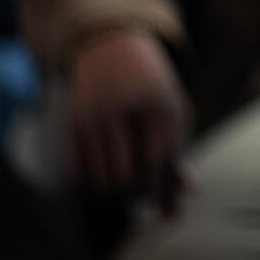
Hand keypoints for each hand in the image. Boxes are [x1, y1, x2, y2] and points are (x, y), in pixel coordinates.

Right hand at [65, 27, 192, 213]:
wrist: (112, 48)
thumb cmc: (152, 89)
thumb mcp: (172, 110)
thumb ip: (178, 152)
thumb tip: (186, 195)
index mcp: (158, 104)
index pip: (158, 161)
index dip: (161, 192)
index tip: (164, 211)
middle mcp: (124, 108)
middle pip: (128, 175)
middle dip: (137, 194)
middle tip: (143, 194)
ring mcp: (95, 115)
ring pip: (103, 178)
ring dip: (115, 192)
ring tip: (126, 184)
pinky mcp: (73, 122)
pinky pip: (80, 171)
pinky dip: (93, 183)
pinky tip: (104, 175)